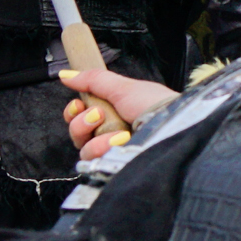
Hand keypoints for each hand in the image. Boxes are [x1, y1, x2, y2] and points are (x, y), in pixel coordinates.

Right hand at [62, 65, 176, 159]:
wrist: (174, 124)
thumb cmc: (155, 105)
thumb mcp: (123, 87)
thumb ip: (93, 80)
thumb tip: (66, 75)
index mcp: (113, 113)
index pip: (79, 117)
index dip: (73, 112)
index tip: (78, 104)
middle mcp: (111, 133)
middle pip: (77, 134)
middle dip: (81, 122)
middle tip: (97, 115)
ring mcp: (113, 152)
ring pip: (83, 149)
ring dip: (95, 136)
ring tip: (116, 131)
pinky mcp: (114, 166)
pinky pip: (94, 161)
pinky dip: (104, 147)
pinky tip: (121, 140)